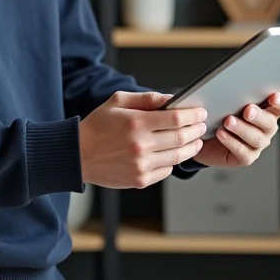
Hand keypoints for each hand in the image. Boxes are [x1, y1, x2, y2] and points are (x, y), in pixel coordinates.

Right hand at [79, 91, 207, 188]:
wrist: (78, 155)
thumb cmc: (97, 127)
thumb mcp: (117, 101)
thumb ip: (146, 99)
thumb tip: (170, 99)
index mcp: (136, 123)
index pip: (176, 119)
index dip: (193, 115)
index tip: (200, 112)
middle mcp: (140, 146)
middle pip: (182, 138)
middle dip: (197, 130)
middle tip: (201, 125)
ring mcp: (141, 165)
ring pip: (178, 156)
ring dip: (192, 147)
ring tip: (195, 141)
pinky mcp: (140, 180)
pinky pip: (167, 170)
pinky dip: (173, 161)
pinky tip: (173, 153)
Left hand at [193, 74, 279, 168]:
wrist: (203, 136)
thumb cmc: (219, 112)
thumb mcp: (228, 95)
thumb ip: (242, 83)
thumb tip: (250, 67)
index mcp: (266, 109)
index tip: (275, 95)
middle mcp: (265, 127)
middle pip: (270, 122)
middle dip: (259, 116)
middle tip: (247, 110)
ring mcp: (257, 143)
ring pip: (256, 138)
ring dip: (242, 129)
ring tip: (228, 121)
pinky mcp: (246, 157)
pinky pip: (243, 152)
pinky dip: (232, 142)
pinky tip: (222, 133)